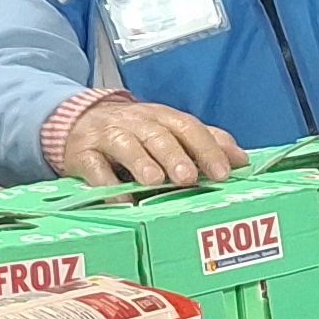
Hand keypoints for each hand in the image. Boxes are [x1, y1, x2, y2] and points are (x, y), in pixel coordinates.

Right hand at [62, 97, 244, 188]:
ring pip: (126, 145)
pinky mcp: (82, 153)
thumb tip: (242, 160)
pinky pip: (94, 168)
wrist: (77, 122)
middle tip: (188, 177)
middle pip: (158, 135)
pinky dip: (106, 184)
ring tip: (155, 181)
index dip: (206, 149)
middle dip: (175, 155)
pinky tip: (121, 199)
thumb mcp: (168, 131)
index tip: (223, 172)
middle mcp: (136, 123)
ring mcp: (107, 136)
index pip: (189, 128)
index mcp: (163, 118)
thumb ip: (204, 143)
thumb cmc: (134, 133)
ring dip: (141, 162)